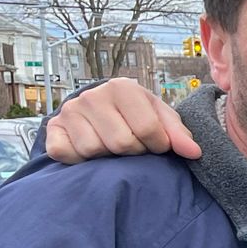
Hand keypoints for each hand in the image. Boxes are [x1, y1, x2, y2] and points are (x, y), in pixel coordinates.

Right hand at [44, 78, 198, 164]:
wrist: (101, 112)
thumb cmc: (137, 116)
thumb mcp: (161, 118)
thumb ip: (179, 134)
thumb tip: (194, 153)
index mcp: (122, 88)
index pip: (147, 129)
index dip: (157, 145)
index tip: (156, 145)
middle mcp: (92, 96)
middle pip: (121, 143)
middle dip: (134, 151)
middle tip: (132, 146)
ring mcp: (69, 111)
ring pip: (95, 150)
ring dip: (108, 157)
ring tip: (112, 147)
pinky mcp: (53, 129)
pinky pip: (66, 153)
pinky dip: (81, 159)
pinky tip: (91, 153)